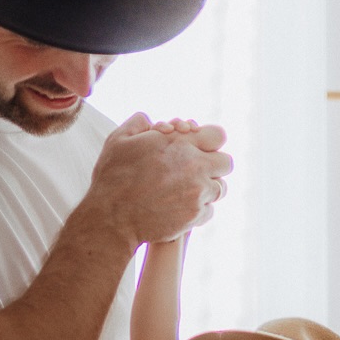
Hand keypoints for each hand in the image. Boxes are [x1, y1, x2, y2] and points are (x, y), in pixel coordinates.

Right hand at [89, 112, 231, 247]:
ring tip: (189, 190)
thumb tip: (151, 121)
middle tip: (198, 171)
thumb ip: (140, 123)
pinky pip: (210, 211)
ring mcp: (197, 194)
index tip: (200, 148)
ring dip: (208, 188)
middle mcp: (194, 167)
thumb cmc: (113, 177)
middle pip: (227, 163)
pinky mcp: (194, 216)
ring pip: (221, 189)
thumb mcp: (120, 139)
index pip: (218, 135)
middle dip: (214, 165)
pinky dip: (199, 210)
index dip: (210, 141)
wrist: (112, 218)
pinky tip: (183, 208)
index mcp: (180, 143)